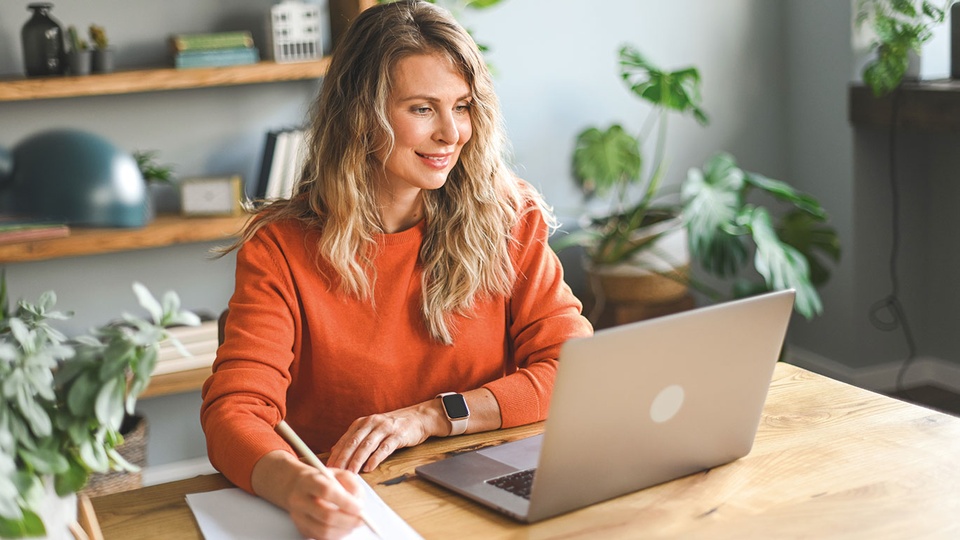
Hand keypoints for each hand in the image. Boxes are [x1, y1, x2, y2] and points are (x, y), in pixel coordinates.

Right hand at [284, 464, 364, 539]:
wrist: (298, 487)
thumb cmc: (322, 480)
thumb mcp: (338, 474)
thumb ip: (352, 484)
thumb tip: (359, 502)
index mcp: (309, 481)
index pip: (327, 492)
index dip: (346, 502)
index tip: (360, 507)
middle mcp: (299, 500)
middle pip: (326, 515)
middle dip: (349, 520)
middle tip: (362, 519)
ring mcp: (298, 517)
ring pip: (324, 530)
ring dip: (344, 529)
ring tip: (354, 523)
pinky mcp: (302, 529)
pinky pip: (321, 538)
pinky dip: (337, 535)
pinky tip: (344, 527)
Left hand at [327, 401, 441, 472]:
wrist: (418, 418)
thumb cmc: (393, 426)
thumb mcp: (371, 429)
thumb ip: (355, 438)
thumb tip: (335, 451)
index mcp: (362, 423)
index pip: (345, 440)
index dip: (336, 454)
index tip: (327, 467)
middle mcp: (371, 423)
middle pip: (353, 442)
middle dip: (343, 458)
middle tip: (334, 472)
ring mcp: (384, 428)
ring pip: (367, 445)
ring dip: (357, 460)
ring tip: (350, 473)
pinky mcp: (397, 435)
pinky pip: (384, 448)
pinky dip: (375, 458)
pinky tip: (369, 468)